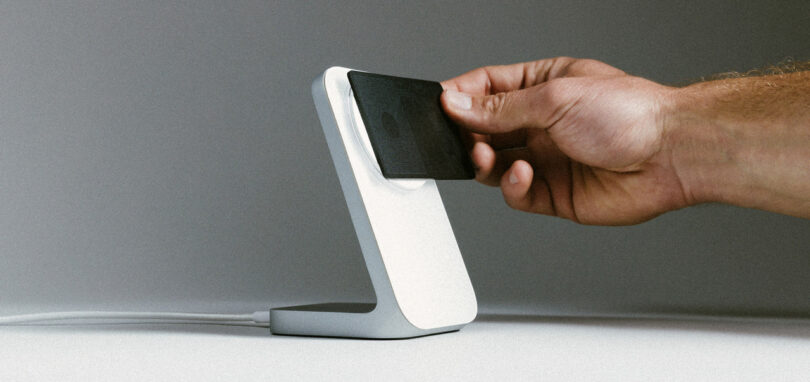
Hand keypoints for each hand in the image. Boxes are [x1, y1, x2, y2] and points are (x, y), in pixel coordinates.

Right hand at [441, 57, 687, 224]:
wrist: (672, 155)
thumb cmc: (630, 113)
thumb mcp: (554, 98)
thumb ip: (500, 106)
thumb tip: (456, 103)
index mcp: (542, 86)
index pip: (487, 87)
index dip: (461, 96)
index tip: (439, 105)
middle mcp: (542, 123)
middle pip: (485, 129)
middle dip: (469, 134)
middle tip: (464, 138)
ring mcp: (547, 158)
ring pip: (495, 164)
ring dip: (485, 162)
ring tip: (489, 157)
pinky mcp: (554, 193)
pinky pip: (516, 194)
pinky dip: (512, 187)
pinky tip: (523, 175)